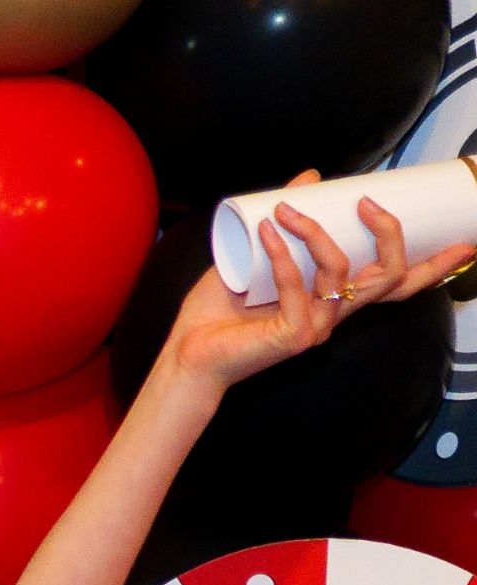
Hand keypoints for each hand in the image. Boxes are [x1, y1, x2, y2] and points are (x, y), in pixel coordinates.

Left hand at [159, 175, 476, 394]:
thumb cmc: (217, 313)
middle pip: (391, 278)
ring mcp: (317, 327)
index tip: (466, 240)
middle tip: (371, 203)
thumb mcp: (254, 256)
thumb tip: (309, 178)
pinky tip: (266, 229)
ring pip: (342, 273)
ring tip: (284, 209)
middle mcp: (334, 315)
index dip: (436, 263)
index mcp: (335, 299)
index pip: (397, 282)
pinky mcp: (294, 337)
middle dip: (392, 236)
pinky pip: (299, 286)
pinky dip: (283, 253)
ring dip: (315, 232)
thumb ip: (283, 222)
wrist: (185, 357)